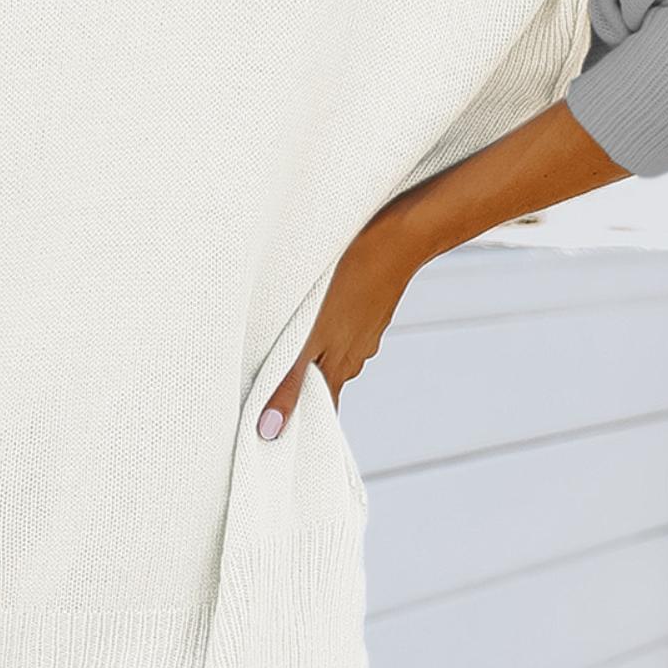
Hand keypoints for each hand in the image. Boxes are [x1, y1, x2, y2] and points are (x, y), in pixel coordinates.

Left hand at [257, 213, 417, 437]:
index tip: (279, 429)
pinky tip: (311, 313)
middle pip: (322, 380)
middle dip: (299, 383)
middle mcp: (355, 356)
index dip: (300, 418)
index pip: (320, 408)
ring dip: (309, 351)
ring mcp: (363, 331)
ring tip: (284, 344)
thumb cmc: (352, 282)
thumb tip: (270, 428)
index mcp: (340, 369)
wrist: (397, 238)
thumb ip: (288, 381)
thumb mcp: (310, 336)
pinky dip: (323, 328)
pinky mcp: (366, 309)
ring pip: (330, 351)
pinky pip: (340, 328)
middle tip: (270, 382)